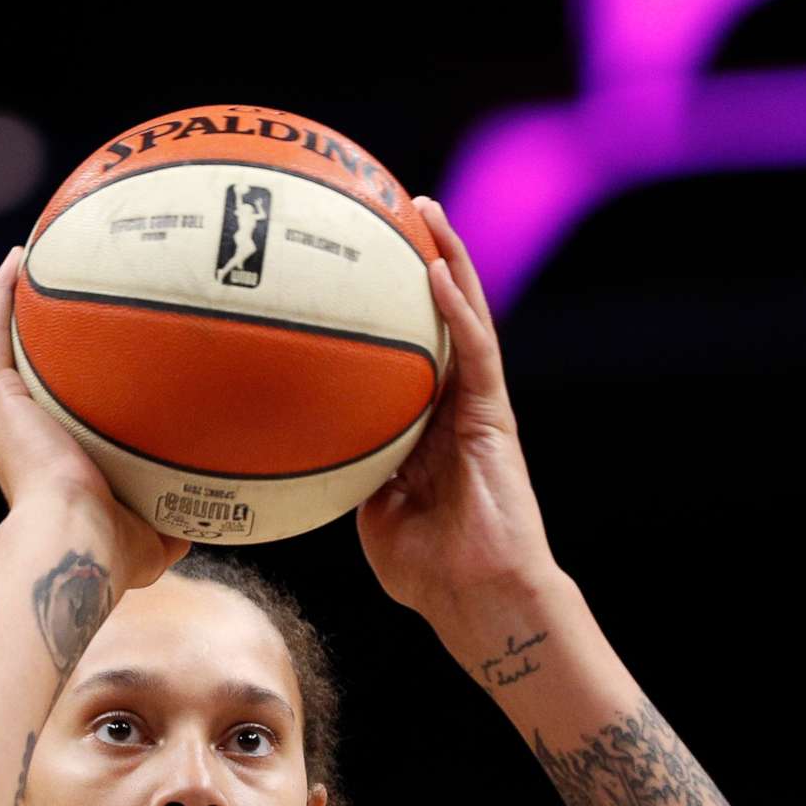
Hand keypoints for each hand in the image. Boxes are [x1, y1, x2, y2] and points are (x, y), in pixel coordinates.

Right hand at [0, 246, 191, 589]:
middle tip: (62, 298)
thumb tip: (211, 517)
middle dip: (40, 336)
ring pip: (2, 345)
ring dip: (12, 302)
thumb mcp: (154, 538)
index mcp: (49, 461)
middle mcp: (20, 433)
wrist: (75, 541)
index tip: (94, 355)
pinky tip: (18, 260)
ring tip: (31, 259)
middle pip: (26, 371)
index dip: (68, 381)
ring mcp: (4, 414)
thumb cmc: (113, 550)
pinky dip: (2, 296)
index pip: (56, 410)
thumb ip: (176, 522)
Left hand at [356, 198, 559, 623]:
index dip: (389, 303)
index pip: (408, 350)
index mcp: (426, 428)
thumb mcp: (372, 517)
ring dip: (450, 261)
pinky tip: (438, 267)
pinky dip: (458, 307)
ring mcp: (479, 408)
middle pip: (441, 317)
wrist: (480, 599)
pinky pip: (476, 350)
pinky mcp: (496, 416)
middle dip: (424, 260)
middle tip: (396, 206)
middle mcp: (455, 407)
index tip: (358, 259)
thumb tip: (309, 449)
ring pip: (467, 318)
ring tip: (426, 210)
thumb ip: (353, 476)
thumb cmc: (430, 574)